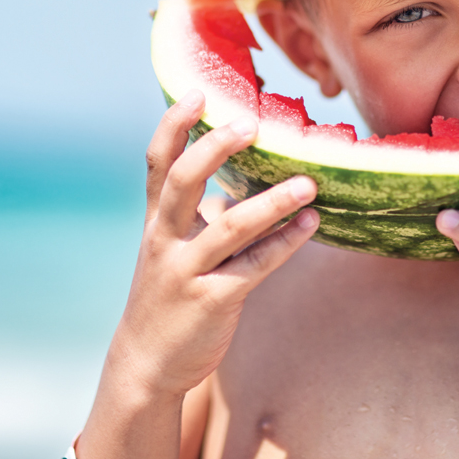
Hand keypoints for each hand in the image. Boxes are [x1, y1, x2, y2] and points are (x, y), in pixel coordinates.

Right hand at [80, 89, 318, 458]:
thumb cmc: (170, 296)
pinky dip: (285, 244)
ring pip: (229, 227)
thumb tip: (245, 180)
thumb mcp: (172, 249)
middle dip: (214, 150)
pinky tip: (311, 226)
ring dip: (272, 202)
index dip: (174, 126)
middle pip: (183, 183)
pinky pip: (255, 266)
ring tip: (308, 183)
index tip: (198, 93)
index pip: (158, 164)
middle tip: (250, 125)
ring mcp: (187, 271)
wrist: (147, 364)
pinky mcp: (213, 300)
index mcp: (156, 222)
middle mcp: (165, 241)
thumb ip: (201, 214)